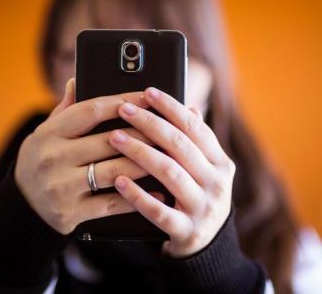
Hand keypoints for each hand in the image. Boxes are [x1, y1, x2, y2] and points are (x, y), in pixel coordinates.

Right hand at [15, 78, 163, 235]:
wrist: (22, 204)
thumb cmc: (41, 159)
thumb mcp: (45, 131)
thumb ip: (65, 108)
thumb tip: (76, 79)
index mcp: (49, 132)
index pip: (91, 110)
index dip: (123, 101)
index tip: (147, 96)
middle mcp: (53, 157)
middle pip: (109, 141)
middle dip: (143, 133)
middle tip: (168, 128)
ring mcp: (61, 186)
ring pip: (114, 171)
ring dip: (145, 163)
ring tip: (168, 156)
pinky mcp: (71, 212)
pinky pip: (111, 204)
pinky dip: (136, 197)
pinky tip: (157, 190)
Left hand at [108, 86, 234, 258]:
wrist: (207, 243)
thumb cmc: (196, 193)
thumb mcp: (204, 167)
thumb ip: (196, 140)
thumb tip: (190, 106)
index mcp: (220, 162)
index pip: (195, 127)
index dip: (171, 107)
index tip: (147, 91)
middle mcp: (217, 182)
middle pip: (180, 145)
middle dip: (150, 123)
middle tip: (124, 108)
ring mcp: (204, 208)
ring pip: (170, 173)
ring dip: (140, 152)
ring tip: (115, 136)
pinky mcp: (187, 231)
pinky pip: (159, 211)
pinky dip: (138, 194)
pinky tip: (118, 180)